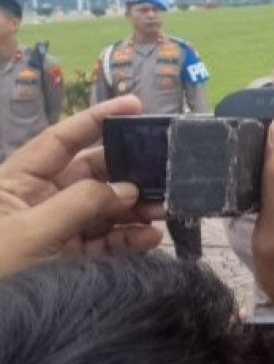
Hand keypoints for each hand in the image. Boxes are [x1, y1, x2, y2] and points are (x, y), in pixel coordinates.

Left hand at [0, 95, 162, 276]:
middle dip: (129, 172)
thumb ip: (82, 204)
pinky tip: (151, 237)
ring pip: (104, 208)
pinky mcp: (69, 257)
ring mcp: (56, 229)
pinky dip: (130, 238)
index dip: (97, 119)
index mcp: (18, 181)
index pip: (62, 140)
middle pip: (92, 173)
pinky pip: (105, 240)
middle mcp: (39, 199)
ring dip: (136, 208)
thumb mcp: (33, 232)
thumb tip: (127, 187)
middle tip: (164, 173)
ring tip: (165, 209)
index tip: (135, 107)